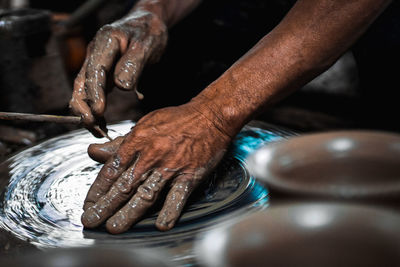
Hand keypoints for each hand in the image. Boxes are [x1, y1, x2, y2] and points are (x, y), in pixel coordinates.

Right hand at [69, 10, 167, 136]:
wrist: (148, 25)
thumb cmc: (148, 33)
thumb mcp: (146, 46)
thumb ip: (133, 65)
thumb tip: (122, 86)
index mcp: (105, 42)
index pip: (95, 70)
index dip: (95, 92)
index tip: (99, 111)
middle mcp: (95, 54)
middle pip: (81, 83)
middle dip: (84, 107)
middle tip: (94, 127)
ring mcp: (96, 64)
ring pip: (84, 91)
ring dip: (88, 112)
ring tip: (99, 131)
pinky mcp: (102, 74)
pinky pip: (94, 94)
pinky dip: (96, 110)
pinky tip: (103, 124)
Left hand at [81, 101, 231, 232]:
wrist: (210, 116)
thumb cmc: (177, 121)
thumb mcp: (144, 125)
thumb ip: (119, 143)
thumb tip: (93, 151)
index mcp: (138, 142)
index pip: (112, 169)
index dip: (97, 189)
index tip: (88, 203)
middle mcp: (151, 156)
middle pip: (124, 184)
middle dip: (105, 205)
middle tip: (91, 220)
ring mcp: (171, 166)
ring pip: (146, 193)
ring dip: (128, 213)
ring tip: (114, 227)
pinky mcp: (190, 174)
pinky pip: (178, 195)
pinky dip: (170, 210)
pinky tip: (161, 225)